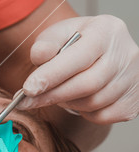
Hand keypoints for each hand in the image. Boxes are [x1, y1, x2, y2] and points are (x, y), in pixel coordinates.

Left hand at [19, 15, 138, 123]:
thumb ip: (46, 44)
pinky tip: (77, 101)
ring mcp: (132, 79)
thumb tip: (40, 56)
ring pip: (93, 103)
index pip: (78, 57)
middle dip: (51, 96)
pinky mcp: (132, 101)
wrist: (101, 56)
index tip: (28, 89)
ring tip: (56, 94)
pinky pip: (102, 116)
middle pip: (86, 84)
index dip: (51, 76)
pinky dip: (84, 113)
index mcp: (106, 31)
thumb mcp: (59, 35)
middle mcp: (125, 54)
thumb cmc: (76, 45)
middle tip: (27, 102)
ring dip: (67, 103)